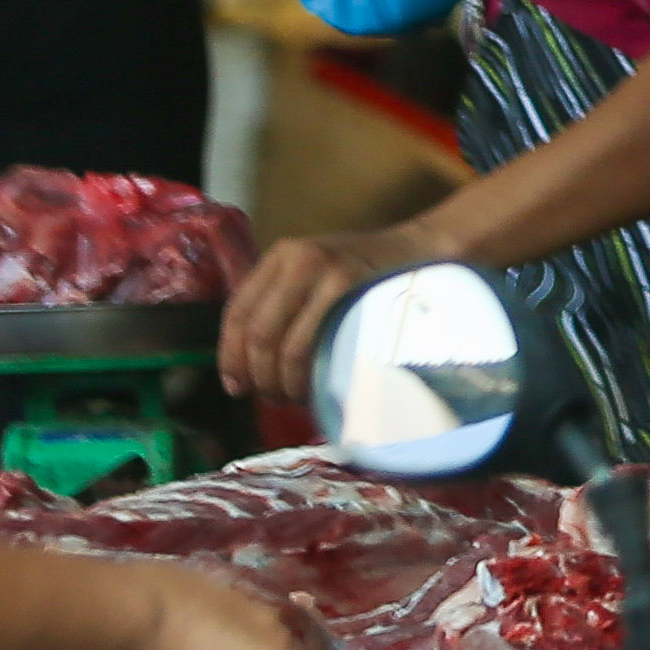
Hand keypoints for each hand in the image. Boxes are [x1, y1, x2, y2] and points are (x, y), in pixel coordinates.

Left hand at [219, 223, 428, 403]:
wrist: (419, 250)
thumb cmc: (367, 273)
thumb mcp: (318, 275)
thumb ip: (285, 303)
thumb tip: (250, 362)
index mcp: (280, 256)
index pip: (238, 310)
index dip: (230, 354)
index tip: (235, 387)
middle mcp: (293, 258)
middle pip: (255, 328)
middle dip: (256, 373)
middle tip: (267, 398)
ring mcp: (320, 270)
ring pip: (277, 339)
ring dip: (277, 379)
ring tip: (289, 398)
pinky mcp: (345, 285)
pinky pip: (308, 340)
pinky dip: (300, 372)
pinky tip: (307, 388)